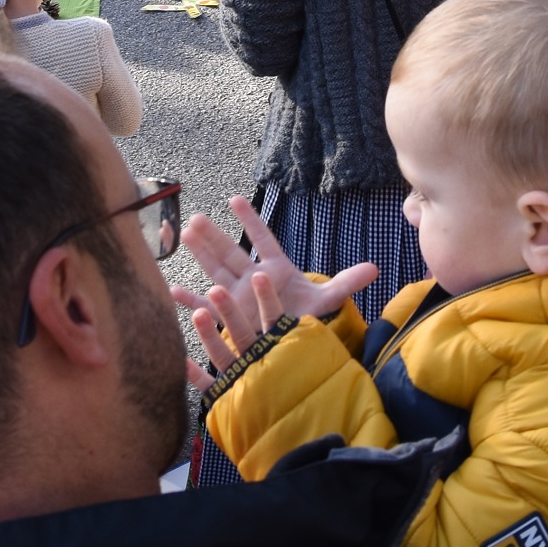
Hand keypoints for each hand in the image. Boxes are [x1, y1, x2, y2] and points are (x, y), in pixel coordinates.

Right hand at [173, 195, 378, 373]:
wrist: (293, 346)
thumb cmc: (307, 320)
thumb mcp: (327, 302)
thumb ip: (346, 283)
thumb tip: (376, 268)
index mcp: (276, 269)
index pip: (263, 240)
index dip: (251, 221)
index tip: (235, 200)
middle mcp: (253, 279)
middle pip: (231, 252)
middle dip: (215, 235)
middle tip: (196, 217)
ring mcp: (238, 296)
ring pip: (215, 271)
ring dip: (200, 255)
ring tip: (184, 234)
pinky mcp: (228, 317)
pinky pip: (205, 306)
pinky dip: (190, 300)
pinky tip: (171, 290)